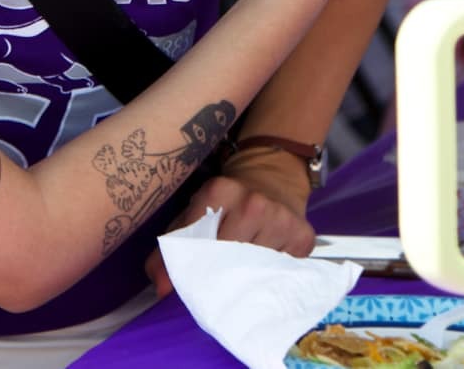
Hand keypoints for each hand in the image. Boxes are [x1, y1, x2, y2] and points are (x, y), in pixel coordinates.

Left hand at [144, 167, 315, 294]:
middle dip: (219, 276)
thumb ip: (173, 245)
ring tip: (241, 272)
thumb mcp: (196, 210)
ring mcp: (282, 218)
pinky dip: (271, 274)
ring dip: (247, 277)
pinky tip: (265, 266)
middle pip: (229, 260)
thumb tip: (160, 288)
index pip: (201, 243)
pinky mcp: (304, 235)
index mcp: (220, 191)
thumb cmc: (227, 200)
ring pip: (256, 269)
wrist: (272, 176)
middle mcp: (253, 203)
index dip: (194, 268)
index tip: (190, 285)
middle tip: (215, 286)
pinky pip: (282, 270)